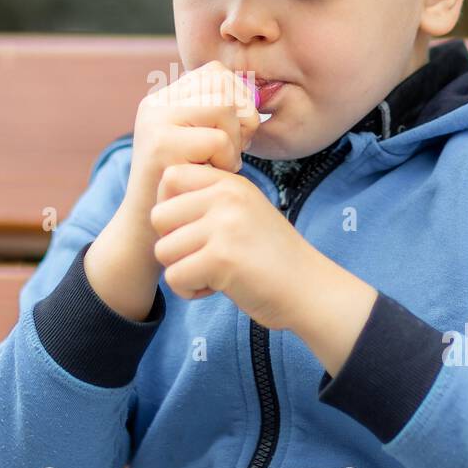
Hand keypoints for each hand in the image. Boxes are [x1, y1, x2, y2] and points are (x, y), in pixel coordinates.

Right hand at [119, 60, 261, 235]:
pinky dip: (227, 160)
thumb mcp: (203, 143)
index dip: (238, 99)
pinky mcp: (161, 145)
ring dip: (235, 140)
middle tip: (234, 149)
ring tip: (222, 162)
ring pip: (224, 107)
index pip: (216, 74)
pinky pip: (219, 139)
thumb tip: (256, 95)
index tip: (236, 132)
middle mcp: (156, 103)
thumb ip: (220, 115)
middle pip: (223, 85)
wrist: (148, 229)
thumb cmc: (189, 187)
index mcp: (164, 99)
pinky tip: (214, 175)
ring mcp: (155, 121)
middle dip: (242, 118)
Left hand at [150, 161, 311, 330]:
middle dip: (173, 244)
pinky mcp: (221, 259)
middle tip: (203, 257)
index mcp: (230, 183)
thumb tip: (159, 206)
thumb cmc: (272, 256)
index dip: (169, 207)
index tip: (191, 229)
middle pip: (158, 217)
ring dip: (183, 270)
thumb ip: (208, 202)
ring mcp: (224, 226)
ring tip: (214, 273)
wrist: (310, 289)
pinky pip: (174, 277)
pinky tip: (218, 288)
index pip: (170, 176)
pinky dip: (190, 291)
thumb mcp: (245, 212)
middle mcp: (226, 197)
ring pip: (162, 250)